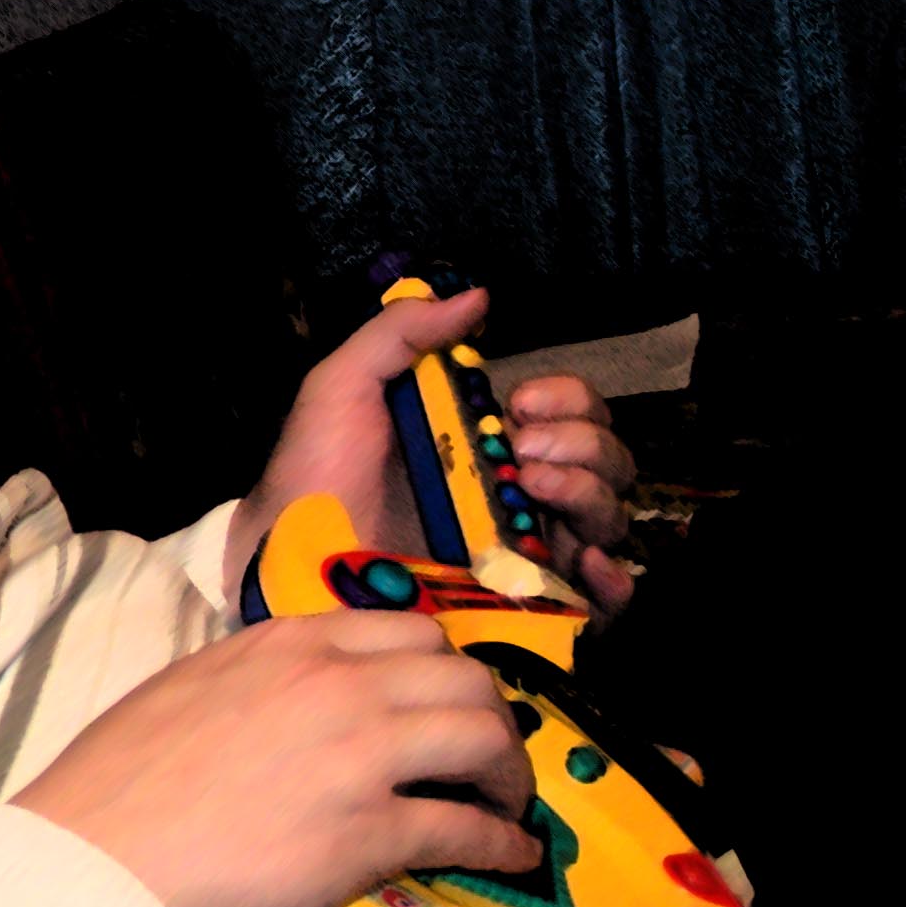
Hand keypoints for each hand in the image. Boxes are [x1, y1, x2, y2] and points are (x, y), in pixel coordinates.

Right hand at [11, 610, 539, 906]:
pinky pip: (467, 829)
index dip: (446, 672)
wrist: (100, 852)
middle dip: (494, 721)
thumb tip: (306, 692)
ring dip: (511, 776)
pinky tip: (511, 856)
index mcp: (290, 641)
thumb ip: (265, 673)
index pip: (410, 630)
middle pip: (466, 679)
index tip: (447, 707)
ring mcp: (359, 754)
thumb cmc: (124, 775)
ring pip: (484, 739)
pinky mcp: (369, 833)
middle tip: (488, 762)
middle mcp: (337, 682)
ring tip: (505, 806)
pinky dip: (503, 843)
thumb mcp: (195, 682)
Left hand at [221, 287, 639, 620]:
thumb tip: (475, 296)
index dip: (565, 400)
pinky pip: (606, 599)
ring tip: (534, 489)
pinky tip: (584, 560)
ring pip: (610, 517)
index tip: (520, 404)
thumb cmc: (314, 472)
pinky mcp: (529, 610)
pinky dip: (614, 578)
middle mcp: (517, 494)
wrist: (290, 559)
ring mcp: (526, 553)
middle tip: (525, 447)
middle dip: (584, 442)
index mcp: (484, 441)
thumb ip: (400, 333)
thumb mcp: (343, 385)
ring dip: (590, 493)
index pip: (569, 412)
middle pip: (604, 460)